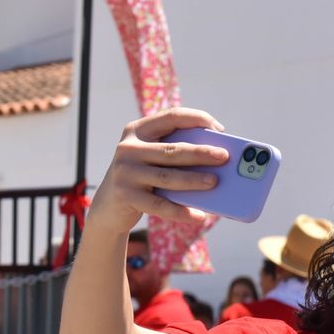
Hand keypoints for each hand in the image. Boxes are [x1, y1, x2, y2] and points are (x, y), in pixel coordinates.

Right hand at [87, 108, 228, 233]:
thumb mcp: (152, 158)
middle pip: (172, 150)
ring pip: (167, 177)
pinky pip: (160, 205)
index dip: (197, 119)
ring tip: (215, 182)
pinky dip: (182, 212)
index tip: (219, 129)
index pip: (171, 117)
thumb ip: (175, 153)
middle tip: (224, 156)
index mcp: (138, 130)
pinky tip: (199, 217)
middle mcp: (129, 148)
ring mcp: (126, 172)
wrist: (109, 205)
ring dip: (194, 180)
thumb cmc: (143, 177)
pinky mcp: (126, 196)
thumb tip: (216, 162)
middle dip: (201, 153)